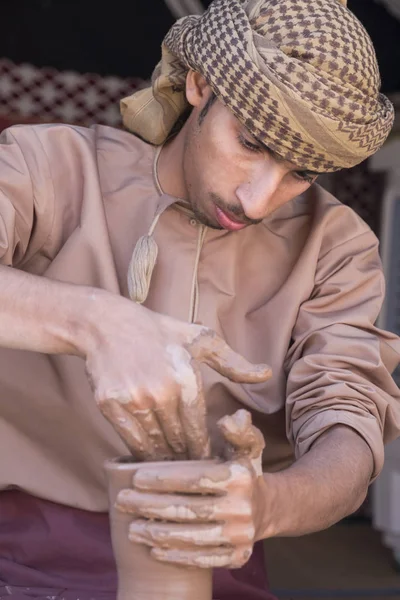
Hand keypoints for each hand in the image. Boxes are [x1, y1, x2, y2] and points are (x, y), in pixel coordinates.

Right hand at [85, 294, 271, 460]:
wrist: (107, 324)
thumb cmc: (158, 330)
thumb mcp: (200, 339)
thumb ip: (234, 363)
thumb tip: (265, 374)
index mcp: (187, 379)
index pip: (199, 432)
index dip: (203, 452)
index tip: (208, 464)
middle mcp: (161, 393)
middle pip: (177, 443)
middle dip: (186, 460)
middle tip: (191, 474)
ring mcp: (134, 401)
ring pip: (154, 446)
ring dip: (163, 461)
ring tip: (171, 472)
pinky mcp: (110, 405)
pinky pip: (130, 441)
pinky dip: (140, 453)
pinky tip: (147, 459)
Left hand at [115, 410, 265, 568]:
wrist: (267, 508)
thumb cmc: (241, 472)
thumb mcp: (244, 446)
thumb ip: (237, 430)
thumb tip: (228, 420)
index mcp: (239, 476)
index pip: (195, 478)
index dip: (163, 479)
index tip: (135, 478)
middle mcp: (242, 507)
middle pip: (188, 509)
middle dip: (150, 506)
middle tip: (122, 501)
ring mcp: (241, 535)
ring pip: (192, 537)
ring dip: (158, 534)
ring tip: (131, 529)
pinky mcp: (238, 556)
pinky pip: (203, 560)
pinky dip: (177, 557)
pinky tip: (154, 550)